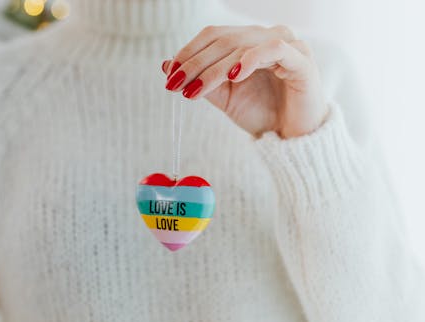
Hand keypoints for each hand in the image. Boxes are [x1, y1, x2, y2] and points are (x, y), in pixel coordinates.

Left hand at [162, 25, 328, 138]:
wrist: (293, 137)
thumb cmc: (262, 113)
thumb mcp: (224, 97)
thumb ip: (201, 80)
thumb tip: (167, 65)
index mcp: (248, 42)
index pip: (213, 36)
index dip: (189, 52)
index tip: (170, 75)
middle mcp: (266, 38)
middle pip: (224, 39)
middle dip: (195, 63)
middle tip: (175, 83)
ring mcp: (286, 45)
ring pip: (243, 45)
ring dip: (214, 68)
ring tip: (195, 88)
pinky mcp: (301, 60)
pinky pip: (274, 49)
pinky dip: (251, 59)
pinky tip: (234, 76)